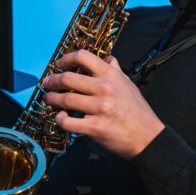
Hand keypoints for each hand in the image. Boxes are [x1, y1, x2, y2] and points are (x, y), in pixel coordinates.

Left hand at [42, 50, 163, 159]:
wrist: (148, 137)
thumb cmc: (137, 111)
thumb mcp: (129, 85)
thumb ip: (116, 71)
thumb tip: (108, 58)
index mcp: (112, 75)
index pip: (83, 56)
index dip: (66, 59)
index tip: (59, 65)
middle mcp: (105, 88)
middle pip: (68, 78)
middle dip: (52, 81)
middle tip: (47, 84)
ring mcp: (100, 108)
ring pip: (65, 100)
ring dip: (52, 99)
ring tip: (48, 100)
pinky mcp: (95, 127)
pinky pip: (68, 122)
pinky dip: (60, 119)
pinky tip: (60, 117)